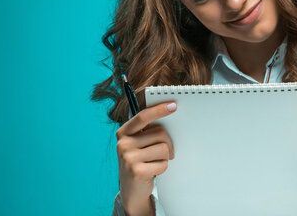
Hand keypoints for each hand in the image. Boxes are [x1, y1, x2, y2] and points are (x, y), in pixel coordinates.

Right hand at [115, 101, 176, 215]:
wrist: (131, 190)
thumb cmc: (139, 162)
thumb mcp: (137, 144)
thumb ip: (147, 131)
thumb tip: (169, 114)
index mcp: (123, 133)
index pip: (143, 117)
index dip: (158, 110)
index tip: (173, 106)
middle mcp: (123, 144)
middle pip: (160, 133)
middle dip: (167, 143)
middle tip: (162, 152)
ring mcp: (128, 158)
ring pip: (164, 148)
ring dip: (164, 157)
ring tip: (154, 163)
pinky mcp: (137, 171)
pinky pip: (163, 163)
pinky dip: (162, 168)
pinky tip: (152, 172)